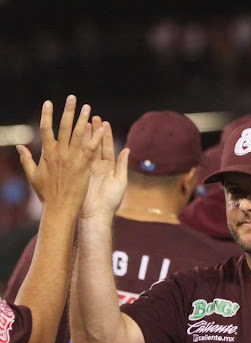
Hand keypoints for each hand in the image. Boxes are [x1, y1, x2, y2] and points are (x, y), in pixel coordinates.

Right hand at [16, 95, 103, 213]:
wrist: (59, 208)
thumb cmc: (46, 194)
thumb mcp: (33, 175)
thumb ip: (27, 159)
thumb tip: (20, 147)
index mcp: (47, 154)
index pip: (46, 129)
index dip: (47, 115)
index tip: (48, 102)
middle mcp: (59, 154)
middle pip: (64, 127)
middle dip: (68, 111)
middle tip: (72, 97)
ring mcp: (71, 159)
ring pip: (78, 135)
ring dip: (83, 120)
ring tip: (88, 107)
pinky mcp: (83, 166)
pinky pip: (91, 149)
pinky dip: (96, 138)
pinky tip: (102, 129)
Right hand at [80, 115, 129, 218]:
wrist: (96, 214)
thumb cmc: (111, 201)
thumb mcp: (120, 181)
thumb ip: (122, 165)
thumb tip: (127, 149)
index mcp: (110, 168)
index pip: (108, 148)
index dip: (106, 135)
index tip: (105, 123)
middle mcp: (99, 167)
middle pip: (97, 145)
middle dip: (95, 131)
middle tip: (93, 116)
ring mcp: (88, 169)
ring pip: (87, 148)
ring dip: (86, 135)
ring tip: (84, 121)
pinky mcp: (80, 173)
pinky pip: (79, 157)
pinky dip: (79, 145)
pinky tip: (76, 134)